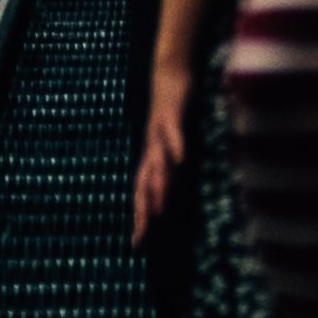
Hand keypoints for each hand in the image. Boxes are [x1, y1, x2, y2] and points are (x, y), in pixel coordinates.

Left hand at [130, 68, 193, 242]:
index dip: (139, 217)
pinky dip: (176, 146)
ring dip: (158, 184)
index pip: (142, 192)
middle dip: (143, 209)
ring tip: (159, 206)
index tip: (137, 243)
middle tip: (142, 233)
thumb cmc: (171, 112)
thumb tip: (172, 192)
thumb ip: (171, 167)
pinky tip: (180, 160)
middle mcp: (151, 148)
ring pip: (157, 161)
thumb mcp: (170, 145)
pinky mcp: (170, 114)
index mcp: (152, 157)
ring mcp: (158, 131)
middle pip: (143, 182)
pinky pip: (173, 132)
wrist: (169, 73)